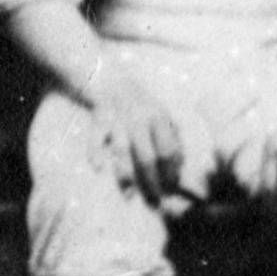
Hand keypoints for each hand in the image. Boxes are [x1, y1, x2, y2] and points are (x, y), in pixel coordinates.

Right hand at [86, 57, 185, 206]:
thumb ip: (169, 132)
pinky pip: (96, 136)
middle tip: (154, 203)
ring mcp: (119, 116)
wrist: (102, 71)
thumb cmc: (132, 96)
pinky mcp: (98, 114)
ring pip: (124, 150)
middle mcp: (140, 117)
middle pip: (148, 155)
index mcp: (158, 116)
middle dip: (152, 181)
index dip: (172, 171)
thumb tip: (180, 163)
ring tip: (129, 195)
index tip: (172, 191)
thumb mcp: (156, 109)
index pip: (169, 150)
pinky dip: (96, 151)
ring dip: (126, 174)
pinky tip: (98, 167)